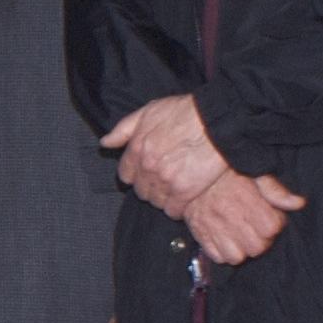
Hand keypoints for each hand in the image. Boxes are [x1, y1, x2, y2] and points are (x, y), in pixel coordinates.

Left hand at [100, 94, 227, 212]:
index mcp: (137, 149)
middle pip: (141, 190)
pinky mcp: (184, 192)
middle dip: (150, 186)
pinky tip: (184, 198)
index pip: (125, 175)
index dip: (136, 174)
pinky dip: (177, 208)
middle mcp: (148, 168)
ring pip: (156, 202)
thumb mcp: (149, 111)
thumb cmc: (186, 112)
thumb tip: (105, 143)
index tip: (147, 171)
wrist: (217, 120)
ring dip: (163, 197)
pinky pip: (173, 211)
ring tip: (176, 187)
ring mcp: (165, 181)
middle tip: (165, 178)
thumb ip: (124, 129)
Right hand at [185, 168, 306, 265]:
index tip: (269, 216)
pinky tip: (225, 238)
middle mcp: (231, 216)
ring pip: (237, 257)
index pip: (272, 228)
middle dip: (261, 240)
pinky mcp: (200, 234)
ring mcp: (214, 228)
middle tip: (256, 229)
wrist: (189, 171)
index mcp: (247, 200)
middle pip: (257, 248)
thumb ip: (275, 190)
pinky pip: (217, 257)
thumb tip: (298, 203)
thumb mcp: (253, 173)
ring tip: (241, 236)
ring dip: (242, 250)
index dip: (275, 224)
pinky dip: (223, 252)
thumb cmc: (224, 173)